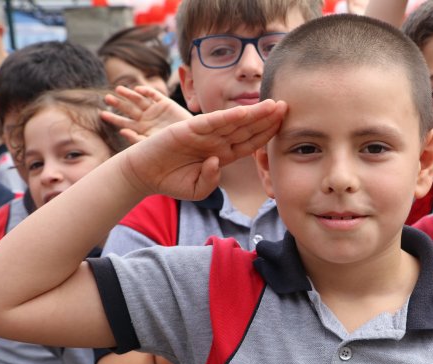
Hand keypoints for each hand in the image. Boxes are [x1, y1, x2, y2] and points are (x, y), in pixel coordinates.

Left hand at [102, 85, 192, 143]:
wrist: (193, 141)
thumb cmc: (172, 147)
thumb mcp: (153, 145)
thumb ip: (137, 140)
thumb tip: (122, 132)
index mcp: (140, 129)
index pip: (122, 122)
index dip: (112, 118)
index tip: (102, 115)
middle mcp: (146, 118)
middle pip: (128, 109)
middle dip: (118, 104)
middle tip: (107, 99)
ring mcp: (155, 109)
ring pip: (138, 99)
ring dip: (129, 94)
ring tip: (118, 90)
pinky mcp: (166, 103)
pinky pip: (154, 95)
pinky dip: (147, 91)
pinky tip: (138, 89)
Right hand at [120, 99, 286, 200]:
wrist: (144, 175)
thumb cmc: (172, 181)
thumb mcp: (197, 189)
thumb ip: (211, 181)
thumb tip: (217, 162)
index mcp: (223, 154)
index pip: (250, 142)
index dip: (267, 133)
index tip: (285, 125)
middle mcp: (217, 141)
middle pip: (247, 128)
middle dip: (267, 118)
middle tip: (287, 106)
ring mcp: (204, 133)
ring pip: (233, 122)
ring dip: (253, 113)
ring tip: (272, 105)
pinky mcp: (188, 128)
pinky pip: (211, 122)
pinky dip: (226, 117)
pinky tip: (243, 112)